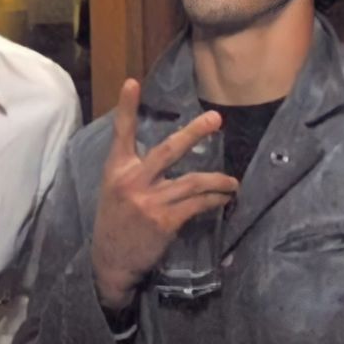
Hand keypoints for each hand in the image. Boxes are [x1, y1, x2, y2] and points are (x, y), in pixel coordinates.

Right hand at [91, 79, 238, 308]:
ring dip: (218, 181)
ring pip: (192, 182)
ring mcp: (149, 201)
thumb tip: (164, 154)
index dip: (127, 107)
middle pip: (168, 150)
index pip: (121, 133)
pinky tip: (224, 201)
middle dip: (194, 133)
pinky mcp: (165, 221)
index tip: (133, 82)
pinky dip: (214, 201)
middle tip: (215, 119)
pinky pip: (197, 205)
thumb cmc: (115, 222)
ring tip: (232, 183)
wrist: (111, 261)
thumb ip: (133, 171)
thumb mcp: (113, 190)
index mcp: (116, 170)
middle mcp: (132, 181)